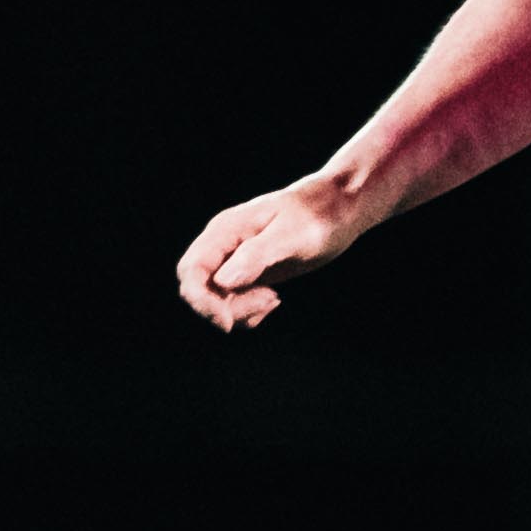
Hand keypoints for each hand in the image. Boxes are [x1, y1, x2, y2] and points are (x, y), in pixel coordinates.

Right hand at [175, 179, 364, 333]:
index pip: (191, 271)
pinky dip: (249, 312)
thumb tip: (223, 281)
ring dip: (240, 312)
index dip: (200, 301)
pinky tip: (274, 301)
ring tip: (274, 299)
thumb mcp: (292, 235)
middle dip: (222, 309)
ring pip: (215, 301)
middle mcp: (223, 245)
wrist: (339, 208)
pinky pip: (232, 303)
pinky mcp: (248, 274)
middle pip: (196, 289)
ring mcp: (234, 261)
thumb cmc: (318, 215)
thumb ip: (257, 255)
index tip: (228, 322)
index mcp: (225, 230)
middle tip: (266, 301)